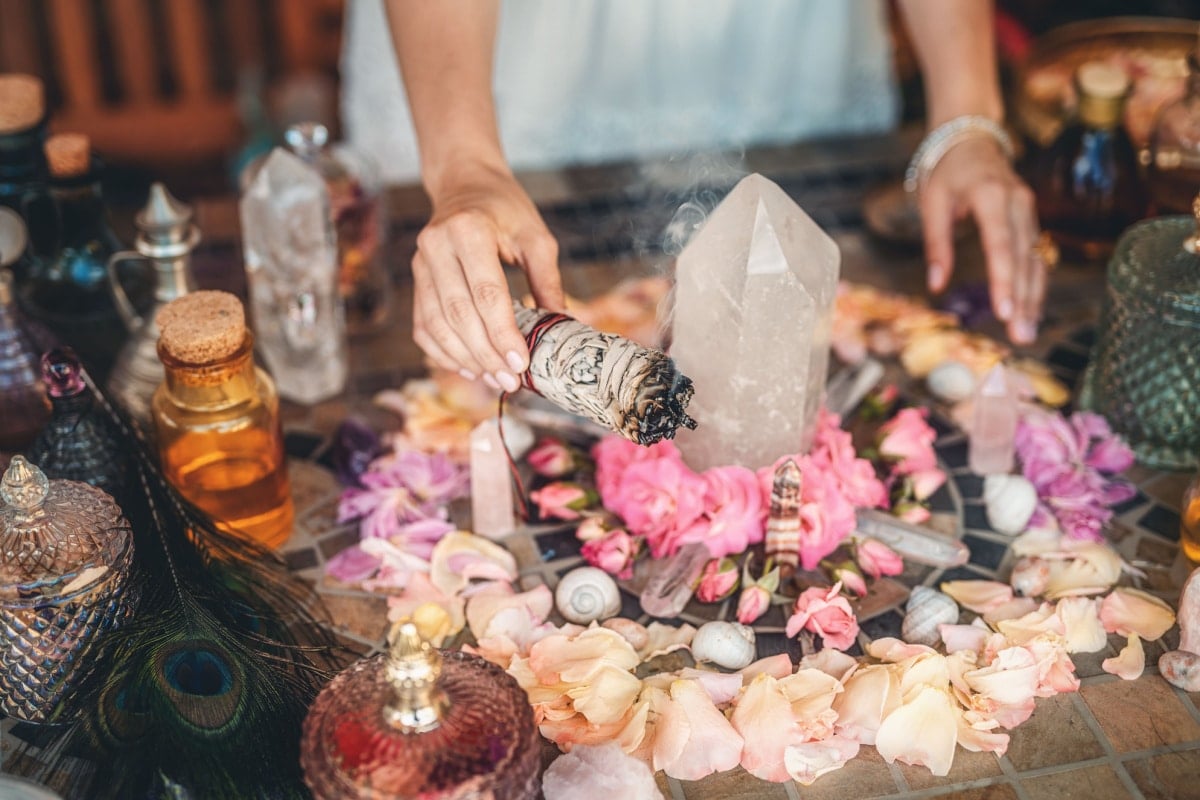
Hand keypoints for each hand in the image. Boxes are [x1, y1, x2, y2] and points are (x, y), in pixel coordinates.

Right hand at [411, 161, 563, 390]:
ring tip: (494, 379)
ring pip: (435, 324)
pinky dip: (442, 352)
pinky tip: (468, 367)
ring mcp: (420, 263)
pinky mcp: (416, 279)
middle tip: (510, 381)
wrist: (465, 183)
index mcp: (469, 230)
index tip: (520, 363)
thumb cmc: (506, 209)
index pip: (486, 292)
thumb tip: (562, 325)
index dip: (502, 333)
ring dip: (464, 358)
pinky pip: (422, 324)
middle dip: (485, 353)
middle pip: (457, 313)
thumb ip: (547, 280)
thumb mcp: (536, 236)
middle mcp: (437, 246)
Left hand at [918, 136, 1044, 344]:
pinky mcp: (1031, 220)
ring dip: (1034, 298)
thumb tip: (936, 285)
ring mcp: (1029, 211)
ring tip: (1026, 333)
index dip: (1004, 280)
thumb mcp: (932, 203)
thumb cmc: (947, 171)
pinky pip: (1036, 256)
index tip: (1004, 312)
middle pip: (1024, 259)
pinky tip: (1030, 311)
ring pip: (1036, 260)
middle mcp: (1018, 203)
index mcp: (992, 196)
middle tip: (1020, 337)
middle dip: (1024, 300)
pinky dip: (1034, 284)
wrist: (972, 139)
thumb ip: (936, 243)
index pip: (1001, 245)